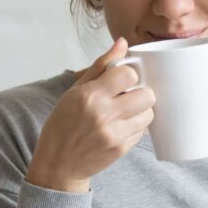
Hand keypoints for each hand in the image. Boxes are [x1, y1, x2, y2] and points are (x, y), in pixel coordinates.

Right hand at [26, 38, 154, 192]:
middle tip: (129, 96)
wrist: (58, 164)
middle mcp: (103, 114)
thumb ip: (101, 66)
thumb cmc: (63, 124)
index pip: (128, 74)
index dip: (129, 74)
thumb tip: (122, 43)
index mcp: (89, 95)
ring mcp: (114, 134)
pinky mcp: (121, 149)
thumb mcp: (74, 91)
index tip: (122, 79)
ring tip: (125, 112)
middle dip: (141, 92)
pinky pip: (142, 131)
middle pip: (147, 95)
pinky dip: (136, 126)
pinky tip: (121, 126)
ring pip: (149, 114)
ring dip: (141, 110)